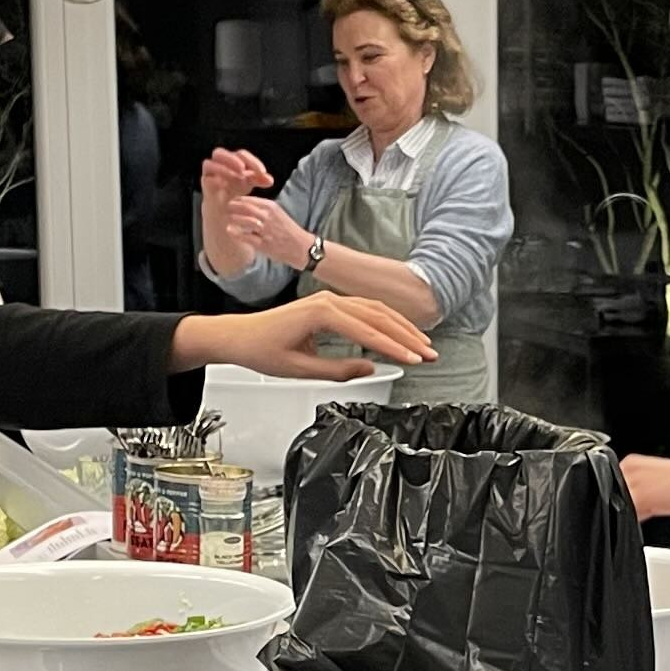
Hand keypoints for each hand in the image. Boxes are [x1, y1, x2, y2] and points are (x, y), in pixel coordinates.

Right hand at [199, 145, 273, 215]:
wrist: (223, 207)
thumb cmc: (235, 191)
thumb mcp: (249, 183)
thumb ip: (259, 179)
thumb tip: (270, 180)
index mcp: (231, 160)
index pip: (241, 154)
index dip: (252, 161)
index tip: (262, 172)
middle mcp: (218, 163)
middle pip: (219, 153)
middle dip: (231, 159)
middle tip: (243, 169)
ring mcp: (209, 173)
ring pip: (209, 164)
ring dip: (223, 169)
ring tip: (235, 177)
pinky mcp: (204, 184)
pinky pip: (206, 178)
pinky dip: (216, 181)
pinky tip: (226, 186)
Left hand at [221, 194, 314, 273]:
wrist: (302, 247)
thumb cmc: (288, 230)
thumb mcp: (278, 213)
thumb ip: (263, 208)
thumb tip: (246, 204)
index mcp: (271, 207)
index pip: (249, 200)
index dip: (237, 200)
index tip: (231, 201)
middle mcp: (268, 216)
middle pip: (245, 207)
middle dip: (233, 207)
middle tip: (225, 208)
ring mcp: (266, 230)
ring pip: (244, 220)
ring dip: (233, 219)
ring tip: (227, 219)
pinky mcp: (264, 243)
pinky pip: (247, 236)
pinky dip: (236, 233)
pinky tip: (230, 230)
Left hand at [230, 293, 430, 381]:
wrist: (239, 335)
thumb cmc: (262, 349)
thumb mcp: (299, 369)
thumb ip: (338, 370)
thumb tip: (369, 367)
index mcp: (321, 313)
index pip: (368, 332)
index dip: (395, 349)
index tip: (415, 361)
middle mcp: (328, 301)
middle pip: (379, 316)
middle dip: (407, 336)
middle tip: (430, 354)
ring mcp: (330, 300)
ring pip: (376, 310)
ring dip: (401, 327)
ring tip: (422, 345)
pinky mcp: (329, 305)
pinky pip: (365, 310)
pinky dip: (386, 322)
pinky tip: (399, 334)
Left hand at [620, 456, 669, 521]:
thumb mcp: (656, 479)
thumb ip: (637, 489)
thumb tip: (625, 503)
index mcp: (631, 461)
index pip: (615, 483)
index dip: (625, 495)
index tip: (641, 500)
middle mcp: (629, 469)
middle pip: (616, 494)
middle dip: (628, 503)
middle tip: (651, 504)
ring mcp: (633, 482)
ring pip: (622, 504)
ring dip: (634, 511)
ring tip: (656, 505)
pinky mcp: (640, 497)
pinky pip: (630, 513)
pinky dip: (639, 517)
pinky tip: (656, 510)